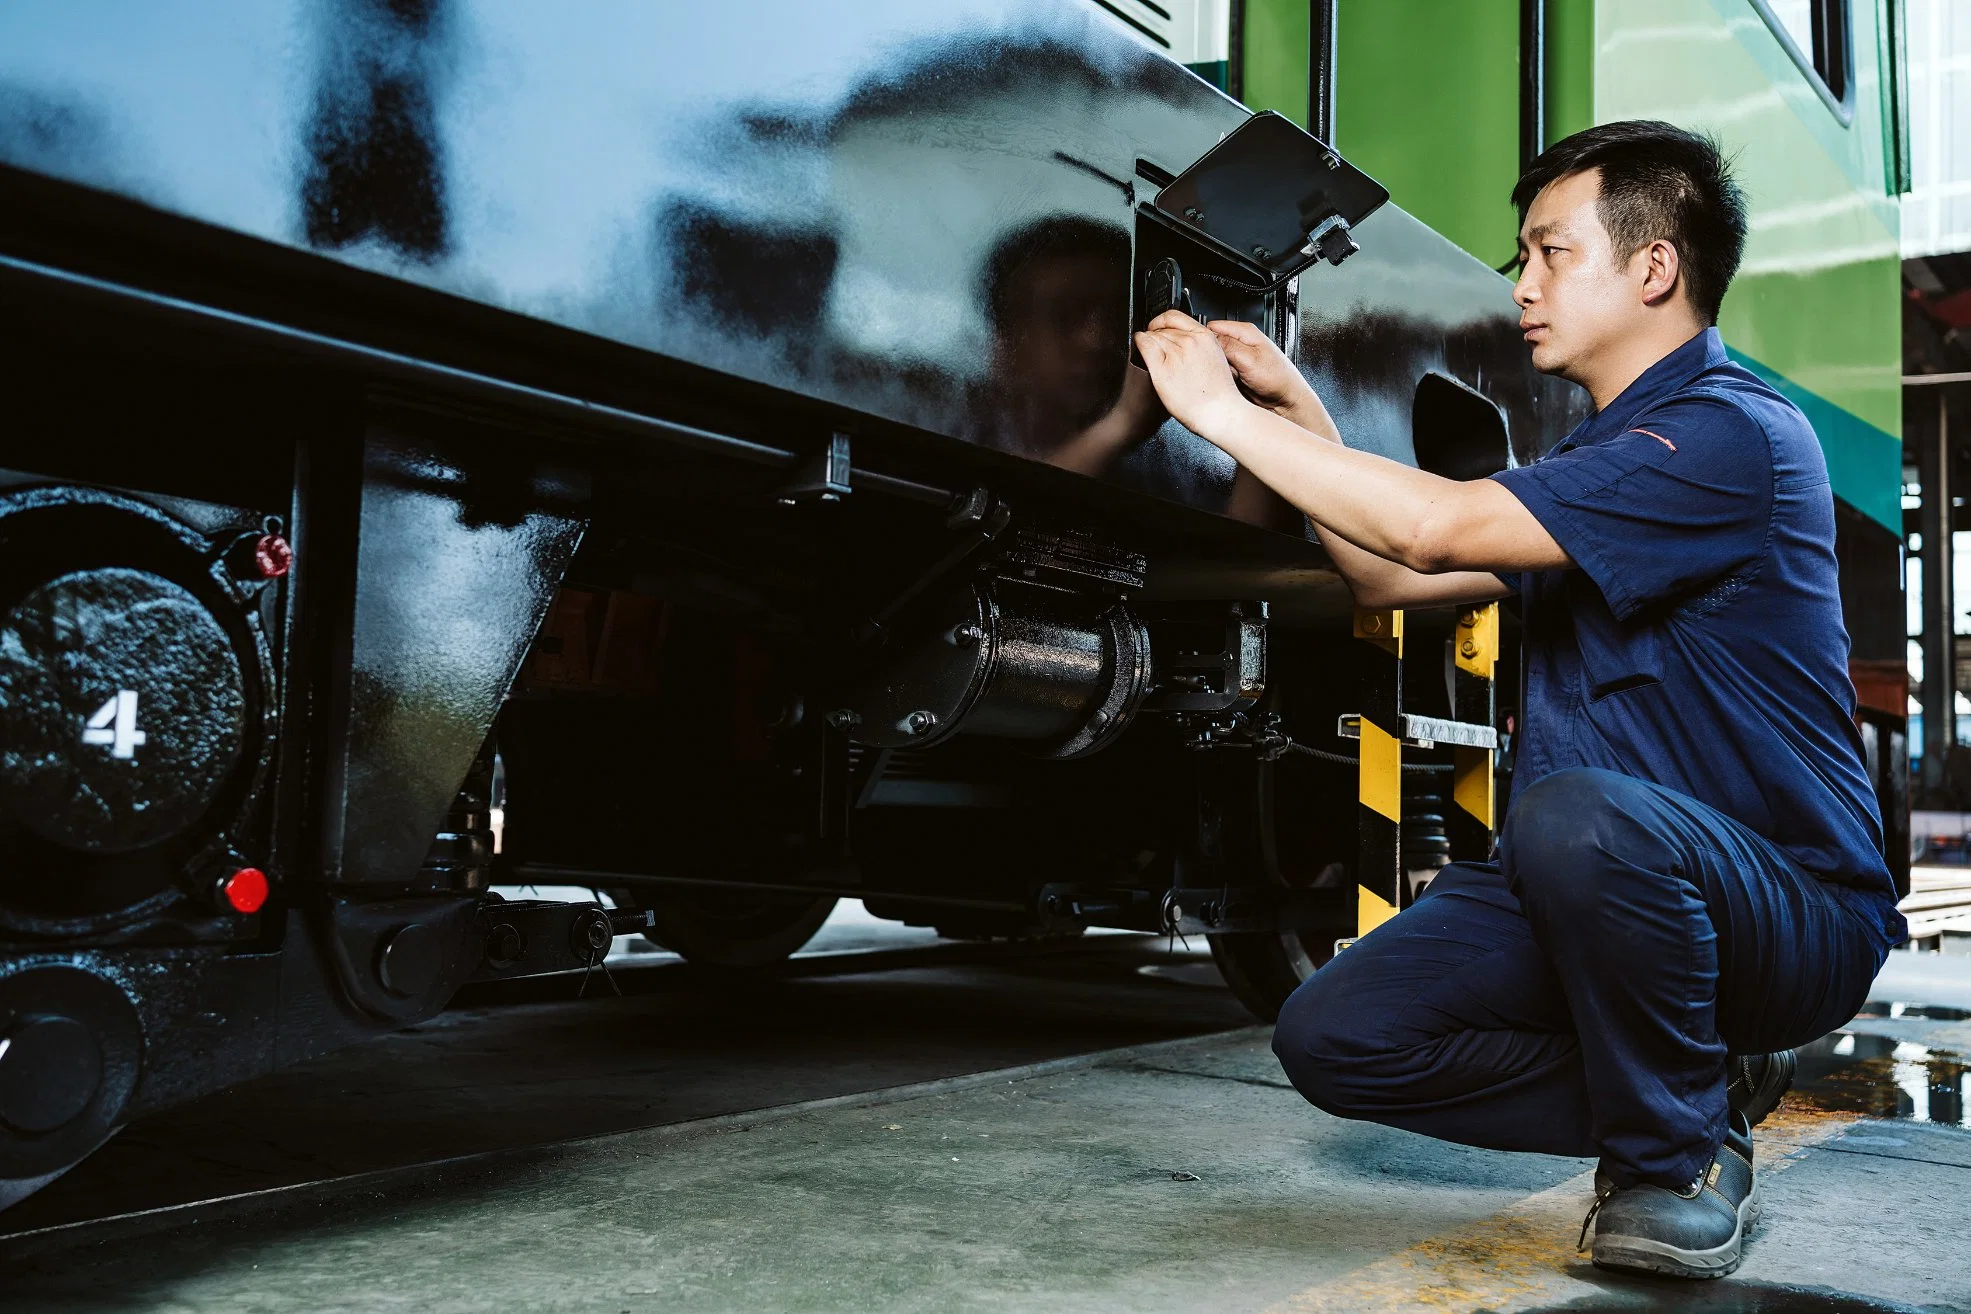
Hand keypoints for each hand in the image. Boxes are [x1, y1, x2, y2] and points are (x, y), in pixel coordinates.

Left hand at [1133, 310, 1250, 439]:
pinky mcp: (1162, 369)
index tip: (1159, 327)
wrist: (1219, 412)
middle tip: (1156, 347)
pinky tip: (1139, 346)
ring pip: (1152, 336)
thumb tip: (1185, 340)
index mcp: (1205, 337)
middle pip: (1162, 329)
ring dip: (1148, 341)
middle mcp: (1189, 342)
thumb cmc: (1219, 394)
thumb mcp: (1216, 358)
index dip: (1162, 321)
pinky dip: (1139, 343)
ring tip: (1150, 353)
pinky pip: (1145, 346)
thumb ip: (1200, 346)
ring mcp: (1175, 355)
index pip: (1175, 316)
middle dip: (1156, 335)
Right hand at [1207, 319, 1328, 434]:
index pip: (1212, 327)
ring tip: (1228, 377)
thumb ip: (1227, 346)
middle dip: (1209, 357)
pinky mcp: (1234, 374)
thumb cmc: (1278, 378)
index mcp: (1245, 332)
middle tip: (1219, 367)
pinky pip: (1218, 374)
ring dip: (1215, 370)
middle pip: (1210, 344)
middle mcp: (1240, 344)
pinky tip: (1228, 383)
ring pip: (1212, 361)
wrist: (1285, 402)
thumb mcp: (1250, 359)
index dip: (1203, 338)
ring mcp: (1237, 359)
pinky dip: (1219, 379)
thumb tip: (1207, 338)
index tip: (1200, 350)